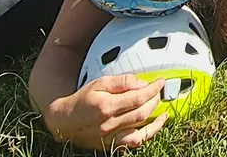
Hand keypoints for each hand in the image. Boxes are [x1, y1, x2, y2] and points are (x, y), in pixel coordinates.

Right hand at [43, 74, 169, 150]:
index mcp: (106, 106)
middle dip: (155, 100)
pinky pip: (135, 141)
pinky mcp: (113, 144)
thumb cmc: (82, 101)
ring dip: (156, 118)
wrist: (65, 122)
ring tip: (162, 107)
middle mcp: (110, 124)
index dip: (152, 89)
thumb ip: (121, 82)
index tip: (160, 82)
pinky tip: (156, 124)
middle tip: (158, 91)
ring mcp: (112, 137)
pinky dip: (149, 133)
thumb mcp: (98, 83)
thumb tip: (141, 83)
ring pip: (141, 130)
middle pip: (141, 113)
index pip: (137, 97)